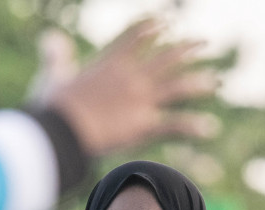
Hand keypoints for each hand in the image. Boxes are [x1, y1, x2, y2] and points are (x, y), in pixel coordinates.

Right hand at [38, 19, 218, 157]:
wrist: (62, 131)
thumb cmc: (53, 106)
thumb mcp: (51, 75)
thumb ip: (55, 55)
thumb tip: (50, 38)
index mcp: (111, 62)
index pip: (137, 36)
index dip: (152, 28)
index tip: (164, 23)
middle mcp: (131, 77)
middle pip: (167, 57)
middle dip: (188, 49)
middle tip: (203, 43)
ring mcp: (140, 100)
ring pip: (178, 86)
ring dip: (198, 83)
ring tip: (214, 81)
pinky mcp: (144, 125)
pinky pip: (175, 124)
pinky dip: (193, 126)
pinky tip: (209, 128)